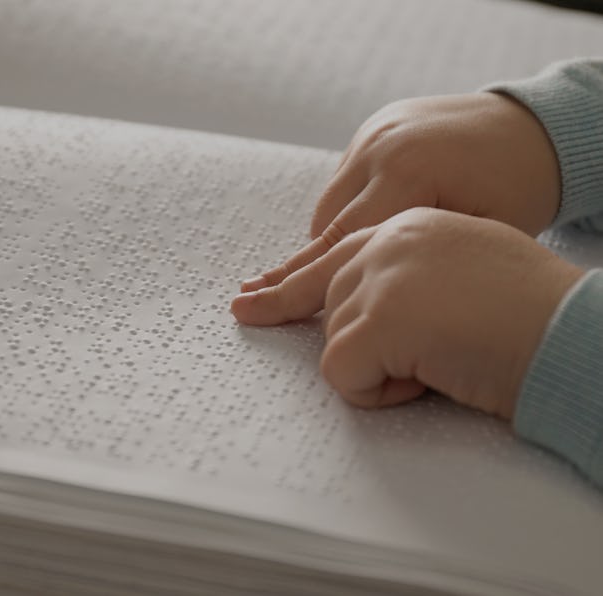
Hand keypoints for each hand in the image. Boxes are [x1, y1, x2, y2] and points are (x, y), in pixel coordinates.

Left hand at [231, 209, 582, 418]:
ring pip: (336, 340)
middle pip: (326, 301)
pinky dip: (377, 391)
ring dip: (381, 368)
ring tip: (441, 362)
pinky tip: (426, 379)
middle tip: (304, 326)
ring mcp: (384, 274)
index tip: (254, 297)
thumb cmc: (530, 315)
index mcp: (411, 227)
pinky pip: (342, 371)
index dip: (293, 283)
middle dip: (339, 332)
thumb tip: (366, 313)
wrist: (575, 333)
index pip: (334, 254)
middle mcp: (391, 240)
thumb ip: (408, 278)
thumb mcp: (461, 275)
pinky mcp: (383, 316)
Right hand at [241, 92, 559, 292]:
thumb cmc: (516, 188)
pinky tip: (352, 233)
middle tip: (248, 300)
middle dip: (290, 270)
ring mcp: (372, 135)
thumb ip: (414, 262)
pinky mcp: (372, 130)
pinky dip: (343, 211)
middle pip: (323, 226)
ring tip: (311, 278)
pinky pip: (342, 183)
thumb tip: (364, 293)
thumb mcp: (479, 234)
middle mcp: (380, 149)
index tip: (265, 306)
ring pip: (328, 205)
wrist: (528, 125)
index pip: (341, 244)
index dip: (301, 284)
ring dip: (327, 241)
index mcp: (407, 174)